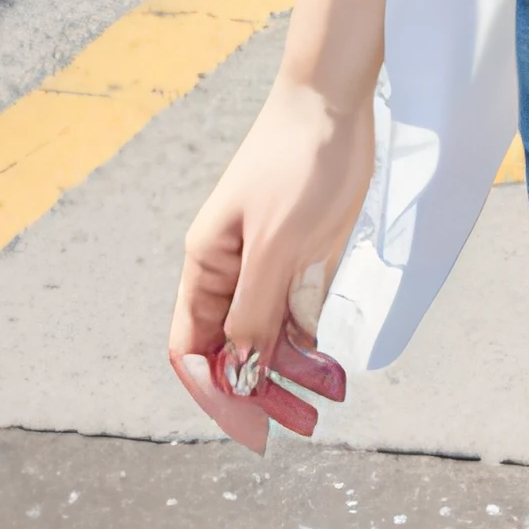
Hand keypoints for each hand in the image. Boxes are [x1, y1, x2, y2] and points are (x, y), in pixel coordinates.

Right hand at [167, 77, 371, 449]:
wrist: (334, 101)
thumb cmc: (297, 162)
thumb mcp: (274, 243)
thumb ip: (255, 309)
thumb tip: (238, 372)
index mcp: (207, 266)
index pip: (194, 349)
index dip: (215, 392)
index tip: (249, 427)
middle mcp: (232, 273)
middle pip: (232, 352)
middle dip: (257, 393)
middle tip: (296, 426)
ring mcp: (269, 266)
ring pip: (267, 341)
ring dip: (288, 377)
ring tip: (320, 405)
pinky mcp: (304, 258)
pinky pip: (298, 318)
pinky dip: (310, 348)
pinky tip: (328, 372)